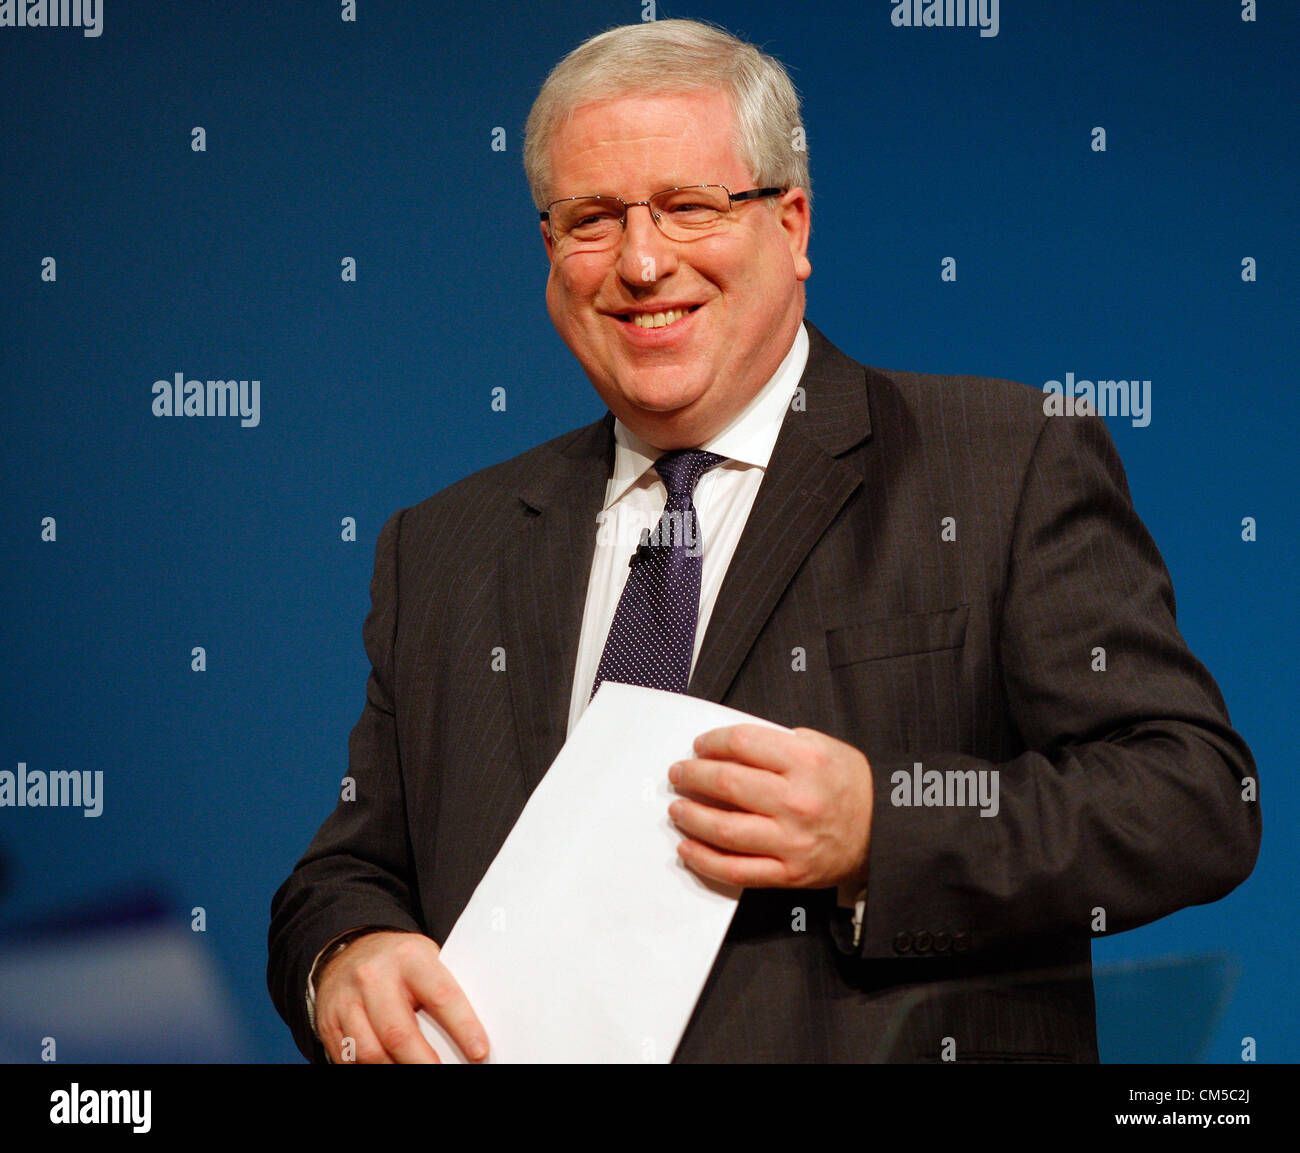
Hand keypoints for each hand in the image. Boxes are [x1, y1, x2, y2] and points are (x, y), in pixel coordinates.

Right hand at [313, 930, 488, 1063]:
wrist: (351, 949)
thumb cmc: (400, 962)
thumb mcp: (426, 961)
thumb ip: (442, 991)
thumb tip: (470, 1037)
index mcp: (410, 958)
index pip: (441, 996)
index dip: (463, 1028)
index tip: (479, 1052)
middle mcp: (375, 977)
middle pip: (399, 1033)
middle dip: (424, 1063)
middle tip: (443, 1074)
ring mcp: (348, 1000)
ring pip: (371, 1052)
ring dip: (395, 1069)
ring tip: (417, 1071)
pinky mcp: (329, 1021)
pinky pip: (348, 1058)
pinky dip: (370, 1068)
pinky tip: (388, 1067)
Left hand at [668, 724, 873, 890]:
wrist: (885, 831)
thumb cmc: (852, 787)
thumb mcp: (824, 747)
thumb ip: (778, 743)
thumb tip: (729, 747)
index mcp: (806, 761)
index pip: (741, 743)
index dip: (711, 742)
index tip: (700, 746)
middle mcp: (797, 800)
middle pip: (726, 783)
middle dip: (692, 775)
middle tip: (679, 773)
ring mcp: (791, 840)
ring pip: (724, 829)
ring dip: (691, 816)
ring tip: (678, 808)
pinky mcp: (788, 872)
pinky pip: (736, 869)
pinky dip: (704, 860)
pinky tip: (688, 848)